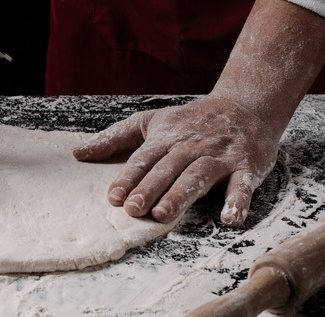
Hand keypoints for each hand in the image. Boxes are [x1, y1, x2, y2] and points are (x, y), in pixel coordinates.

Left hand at [74, 0, 324, 227]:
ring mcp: (218, 157)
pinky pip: (242, 185)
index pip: (144, 159)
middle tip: (133, 209)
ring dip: (180, 195)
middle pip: (167, 168)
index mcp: (166, 138)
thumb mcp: (150, 121)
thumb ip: (115, 138)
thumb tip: (78, 153)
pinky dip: (237, 201)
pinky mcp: (246, 167)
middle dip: (150, 188)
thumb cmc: (191, 120)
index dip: (129, 177)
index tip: (113, 197)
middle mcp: (190, 147)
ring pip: (197, 176)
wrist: (244, 105)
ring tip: (163, 214)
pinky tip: (229, 218)